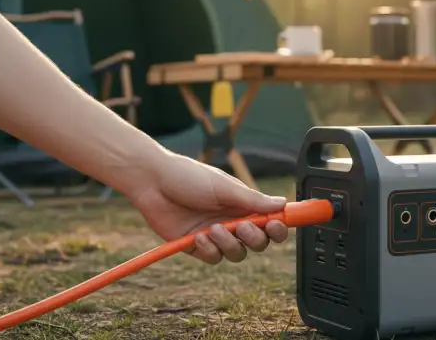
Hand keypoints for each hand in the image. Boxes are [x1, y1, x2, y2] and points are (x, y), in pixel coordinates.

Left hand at [126, 152, 289, 264]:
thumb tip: (282, 203)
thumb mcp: (224, 187)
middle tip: (242, 227)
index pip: (271, 221)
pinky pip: (214, 258)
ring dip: (229, 244)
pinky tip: (197, 236)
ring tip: (213, 229)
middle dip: (255, 238)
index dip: (278, 227)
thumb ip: (253, 199)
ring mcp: (216, 235)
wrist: (153, 182)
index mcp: (244, 204)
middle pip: (259, 243)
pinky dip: (209, 249)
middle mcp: (233, 220)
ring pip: (237, 254)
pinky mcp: (197, 246)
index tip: (277, 225)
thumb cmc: (188, 177)